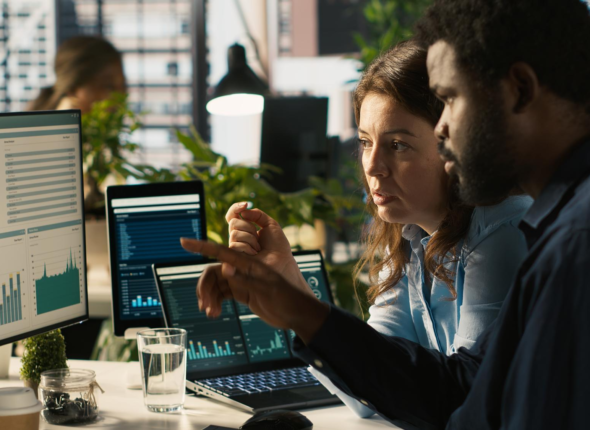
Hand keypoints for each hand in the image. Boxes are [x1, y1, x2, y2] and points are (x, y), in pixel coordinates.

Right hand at [181, 238, 328, 343]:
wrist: (298, 312)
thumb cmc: (288, 297)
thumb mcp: (268, 289)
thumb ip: (246, 279)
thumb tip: (225, 269)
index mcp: (249, 263)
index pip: (221, 252)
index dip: (202, 246)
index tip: (184, 241)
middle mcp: (243, 269)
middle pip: (214, 272)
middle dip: (205, 287)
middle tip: (204, 305)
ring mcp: (242, 280)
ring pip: (216, 285)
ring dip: (209, 297)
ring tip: (210, 312)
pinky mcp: (242, 292)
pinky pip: (222, 293)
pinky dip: (215, 301)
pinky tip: (213, 312)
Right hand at [226, 202, 306, 289]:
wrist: (282, 263)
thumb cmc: (278, 247)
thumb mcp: (271, 225)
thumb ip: (257, 214)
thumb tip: (243, 211)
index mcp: (245, 230)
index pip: (233, 216)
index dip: (236, 208)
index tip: (245, 204)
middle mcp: (238, 239)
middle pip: (234, 223)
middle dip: (249, 227)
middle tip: (259, 238)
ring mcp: (235, 249)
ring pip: (234, 234)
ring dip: (251, 239)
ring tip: (259, 249)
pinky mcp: (233, 259)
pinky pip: (234, 246)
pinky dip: (247, 248)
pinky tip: (255, 254)